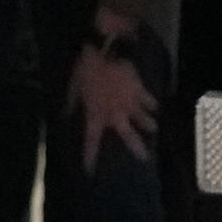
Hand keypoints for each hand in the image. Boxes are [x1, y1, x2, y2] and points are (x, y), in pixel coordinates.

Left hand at [65, 39, 159, 171]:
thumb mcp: (74, 87)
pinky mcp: (140, 91)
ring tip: (154, 131)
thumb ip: (72, 104)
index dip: (90, 157)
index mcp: (96, 115)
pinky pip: (149, 101)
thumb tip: (66, 115)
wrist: (107, 50)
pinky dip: (152, 105)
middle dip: (137, 149)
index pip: (92, 141)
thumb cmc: (87, 69)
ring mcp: (131, 103)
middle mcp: (116, 114)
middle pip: (129, 136)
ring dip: (150, 126)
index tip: (90, 171)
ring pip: (144, 120)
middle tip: (145, 160)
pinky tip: (156, 108)